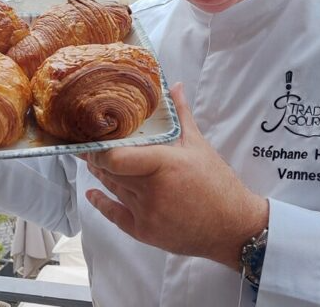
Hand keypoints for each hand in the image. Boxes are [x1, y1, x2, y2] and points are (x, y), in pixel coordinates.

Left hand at [84, 83, 268, 268]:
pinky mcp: (145, 232)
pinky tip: (92, 193)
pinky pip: (115, 216)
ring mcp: (147, 213)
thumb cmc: (218, 185)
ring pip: (113, 188)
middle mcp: (152, 190)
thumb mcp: (200, 146)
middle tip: (87, 145)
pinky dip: (101, 203)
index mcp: (165, 164)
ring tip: (93, 162)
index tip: (93, 139)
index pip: (118, 158)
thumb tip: (175, 87)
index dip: (101, 150)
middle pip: (112, 171)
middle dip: (97, 158)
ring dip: (101, 174)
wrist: (232, 226)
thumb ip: (182, 116)